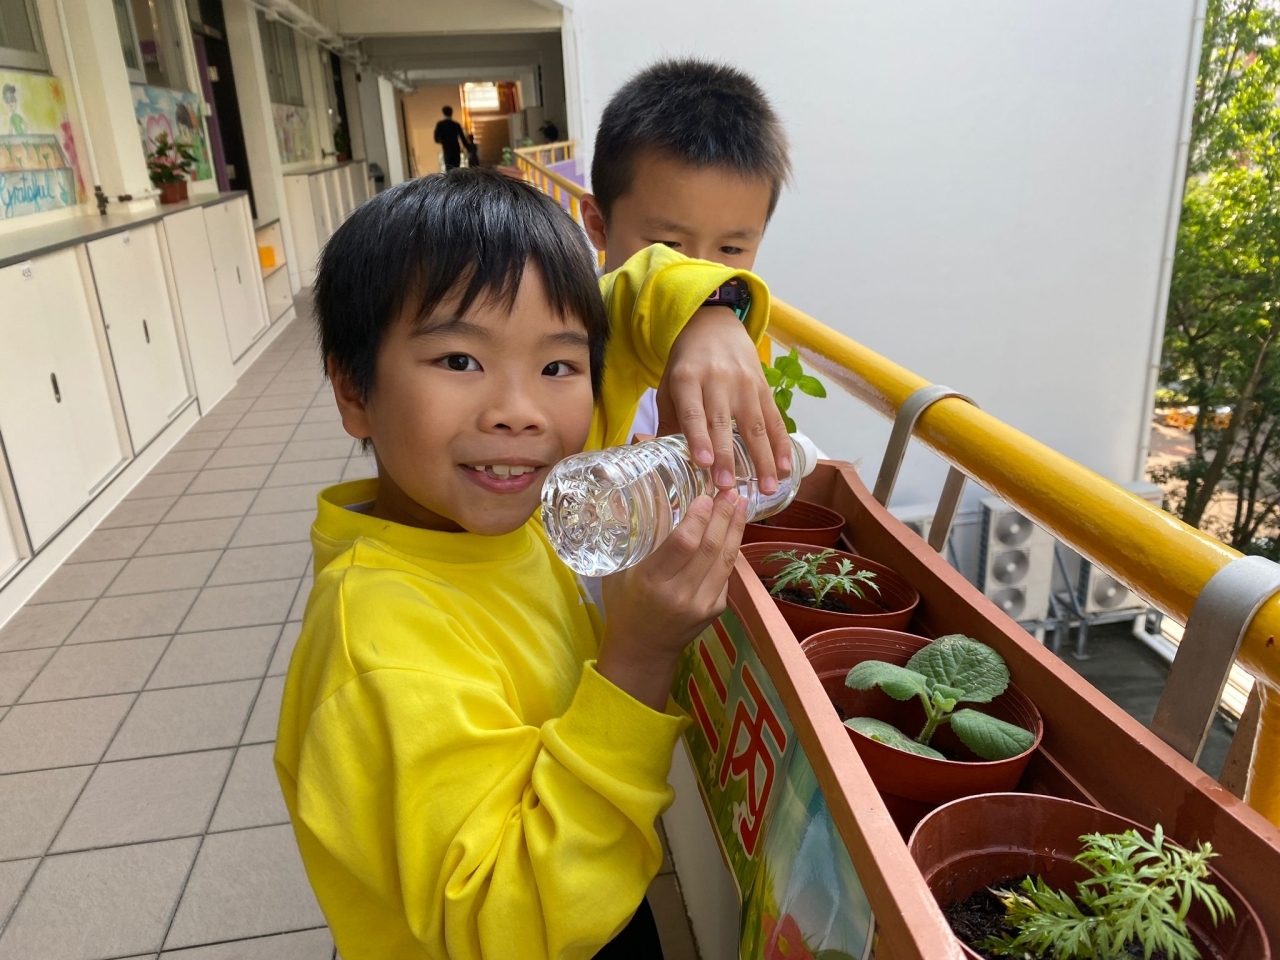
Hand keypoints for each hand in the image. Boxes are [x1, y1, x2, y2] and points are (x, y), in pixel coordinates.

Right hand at [597, 490, 747, 709]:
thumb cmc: (625, 605)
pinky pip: (726, 572)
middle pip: (710, 547)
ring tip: (740, 503)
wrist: (643, 650)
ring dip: (735, 528)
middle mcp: (680, 595)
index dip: (698, 517)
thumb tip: (638, 497)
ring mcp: (702, 604)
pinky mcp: (716, 609)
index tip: (705, 495)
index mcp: (652, 583)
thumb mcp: (618, 573)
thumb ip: (633, 540)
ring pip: (726, 559)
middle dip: (723, 515)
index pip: (683, 544)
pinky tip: (733, 528)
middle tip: (730, 490)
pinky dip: (731, 547)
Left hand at [657, 307, 791, 494]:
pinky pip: (774, 419)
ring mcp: (744, 383)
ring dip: (762, 460)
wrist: (714, 325)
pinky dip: (781, 445)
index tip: (703, 464)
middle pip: (723, 423)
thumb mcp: (669, 387)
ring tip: (766, 489)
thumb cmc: (686, 365)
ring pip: (754, 425)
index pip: (693, 412)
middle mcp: (717, 380)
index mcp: (687, 379)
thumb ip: (670, 423)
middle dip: (727, 457)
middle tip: (728, 488)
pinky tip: (785, 469)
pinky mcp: (763, 387)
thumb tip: (665, 465)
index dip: (698, 438)